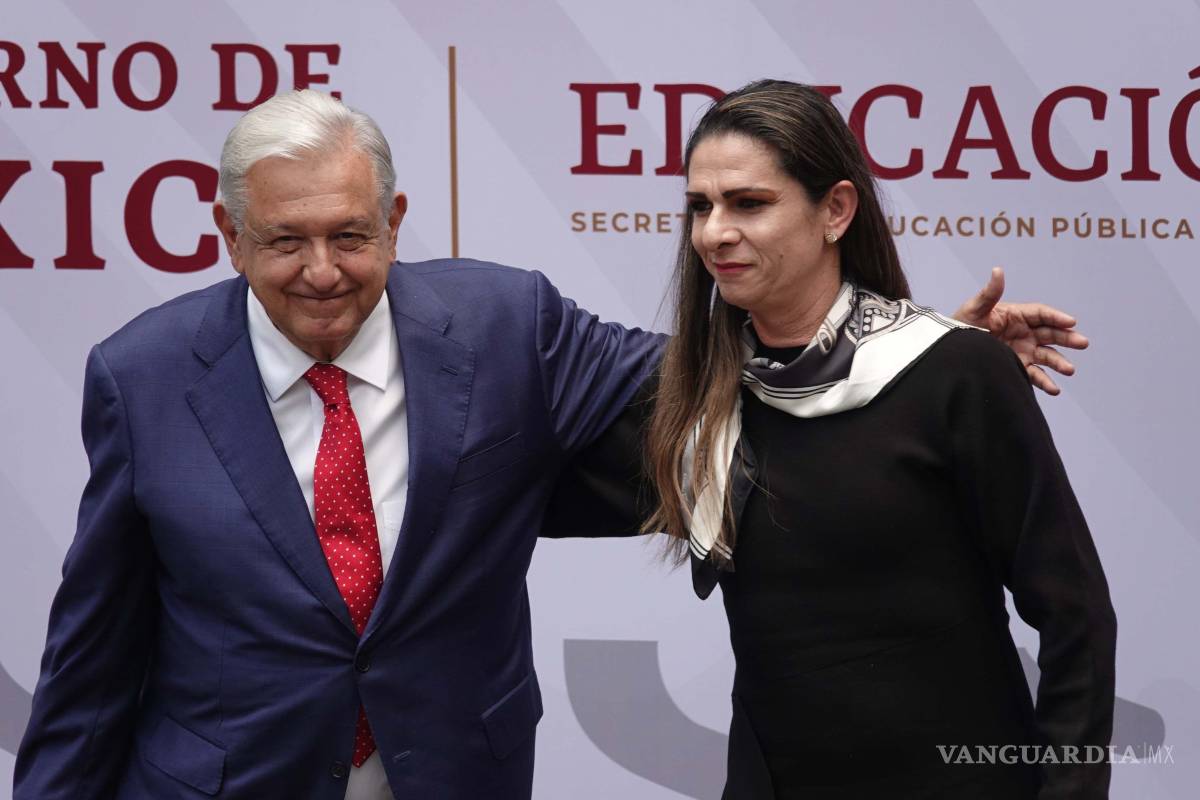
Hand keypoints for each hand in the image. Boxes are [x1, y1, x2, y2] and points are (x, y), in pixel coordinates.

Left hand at [952, 267, 1088, 395]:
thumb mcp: (974, 308)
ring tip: (1069, 370)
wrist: (951, 350)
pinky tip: (1054, 388)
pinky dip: (1045, 382)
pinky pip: (1035, 375)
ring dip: (1059, 363)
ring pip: (1047, 356)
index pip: (1041, 314)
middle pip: (1051, 334)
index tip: (1071, 321)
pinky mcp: (1018, 367)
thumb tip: (997, 270)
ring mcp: (1023, 351)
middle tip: (1083, 343)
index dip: (1056, 317)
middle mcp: (1024, 332)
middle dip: (1067, 338)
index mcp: (1016, 315)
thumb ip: (989, 293)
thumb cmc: (960, 325)